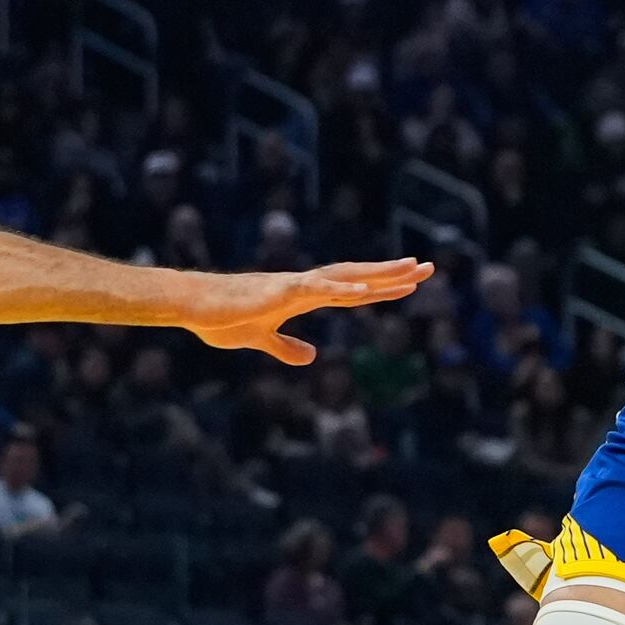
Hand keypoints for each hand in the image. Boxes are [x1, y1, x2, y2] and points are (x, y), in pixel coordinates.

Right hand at [181, 259, 436, 364]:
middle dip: (394, 274)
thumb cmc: (222, 320)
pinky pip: (317, 288)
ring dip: (379, 274)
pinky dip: (341, 287)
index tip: (411, 284)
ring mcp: (296, 286)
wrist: (195, 307)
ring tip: (411, 270)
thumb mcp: (261, 341)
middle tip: (429, 268)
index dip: (383, 288)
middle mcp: (306, 286)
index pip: (353, 291)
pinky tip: (365, 287)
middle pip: (359, 277)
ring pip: (347, 277)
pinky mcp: (282, 291)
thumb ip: (287, 348)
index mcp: (304, 296)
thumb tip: (312, 357)